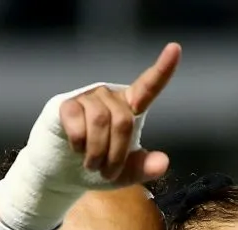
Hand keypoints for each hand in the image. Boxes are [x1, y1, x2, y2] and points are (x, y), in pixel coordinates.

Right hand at [0, 42, 181, 229]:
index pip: (149, 87)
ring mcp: (87, 98)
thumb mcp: (125, 173)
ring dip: (97, 152)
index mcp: (129, 108)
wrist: (62, 173)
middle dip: (116, 154)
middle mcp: (109, 97)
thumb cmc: (97, 167)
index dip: (163, 69)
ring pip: (100, 121)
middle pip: (123, 120)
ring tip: (91, 165)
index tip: (175, 49)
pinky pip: (77, 121)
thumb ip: (145, 168)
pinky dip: (79, 143)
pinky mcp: (66, 104)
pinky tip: (76, 149)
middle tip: (106, 172)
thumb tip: (163, 163)